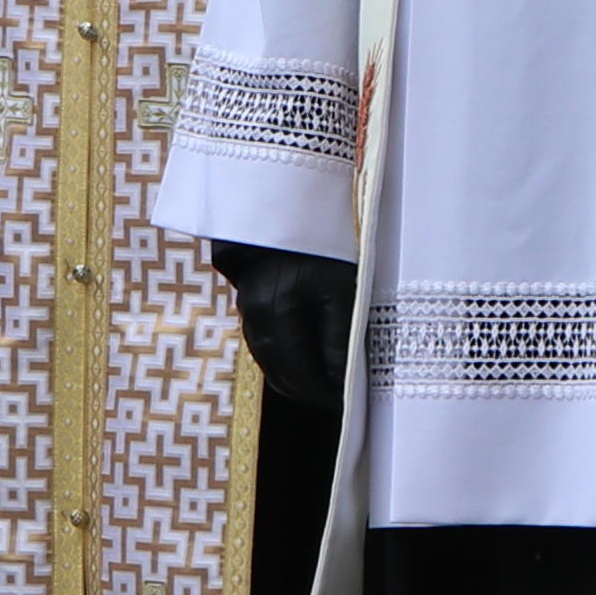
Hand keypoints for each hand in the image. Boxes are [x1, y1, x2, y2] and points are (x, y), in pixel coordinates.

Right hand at [210, 243, 358, 407]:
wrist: (292, 192)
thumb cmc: (327, 234)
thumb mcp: (344, 281)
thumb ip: (342, 332)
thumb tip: (345, 376)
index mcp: (283, 309)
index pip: (307, 370)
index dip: (330, 391)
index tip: (350, 402)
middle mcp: (259, 310)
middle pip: (282, 371)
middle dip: (309, 391)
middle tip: (335, 401)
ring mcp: (248, 303)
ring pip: (267, 357)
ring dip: (291, 377)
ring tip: (318, 386)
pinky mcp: (245, 295)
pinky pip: (259, 338)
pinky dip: (279, 357)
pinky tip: (297, 358)